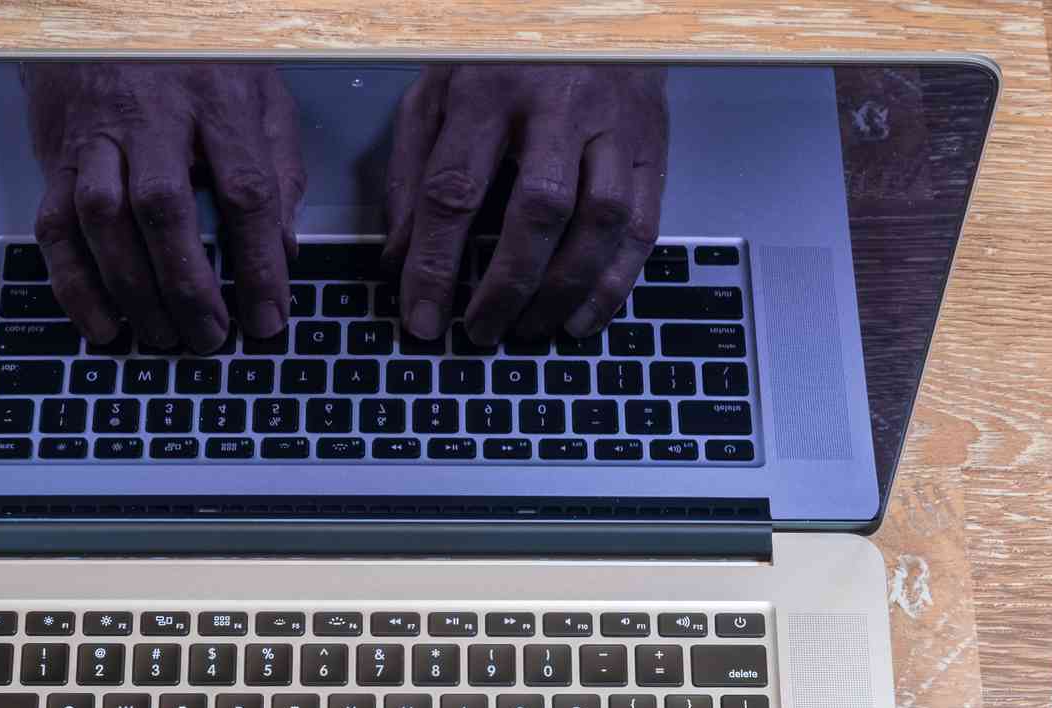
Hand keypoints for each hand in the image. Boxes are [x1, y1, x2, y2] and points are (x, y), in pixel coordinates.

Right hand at [21, 62, 305, 350]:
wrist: (108, 21)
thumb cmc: (196, 66)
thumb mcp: (261, 95)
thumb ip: (280, 167)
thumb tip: (284, 251)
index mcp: (215, 99)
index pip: (244, 190)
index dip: (259, 263)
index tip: (269, 317)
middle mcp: (150, 115)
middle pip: (164, 208)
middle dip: (188, 286)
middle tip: (210, 338)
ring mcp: (96, 137)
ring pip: (103, 219)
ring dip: (132, 290)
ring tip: (163, 337)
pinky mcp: (56, 158)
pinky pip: (55, 227)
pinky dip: (75, 284)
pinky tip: (103, 323)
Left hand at [384, 65, 668, 344]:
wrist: (591, 13)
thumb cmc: (505, 56)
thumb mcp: (437, 90)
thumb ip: (412, 170)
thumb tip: (400, 258)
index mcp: (488, 88)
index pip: (455, 187)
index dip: (436, 262)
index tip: (423, 316)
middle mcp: (557, 106)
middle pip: (538, 210)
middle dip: (508, 285)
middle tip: (483, 332)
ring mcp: (613, 128)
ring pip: (601, 222)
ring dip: (566, 290)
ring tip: (532, 328)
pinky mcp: (651, 149)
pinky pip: (642, 228)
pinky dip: (614, 282)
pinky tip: (584, 315)